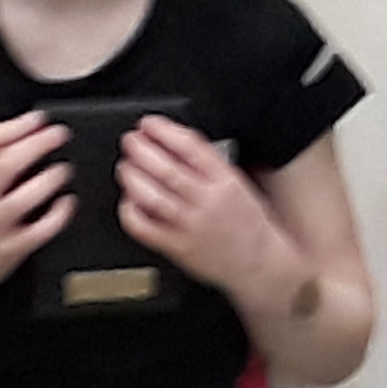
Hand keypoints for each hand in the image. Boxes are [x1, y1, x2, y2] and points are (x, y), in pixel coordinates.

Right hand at [0, 112, 73, 306]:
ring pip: (22, 199)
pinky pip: (37, 232)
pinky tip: (67, 203)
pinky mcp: (7, 252)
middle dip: (36, 144)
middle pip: (5, 165)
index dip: (13, 126)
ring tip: (64, 169)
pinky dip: (57, 215)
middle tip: (59, 135)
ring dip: (49, 179)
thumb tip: (20, 135)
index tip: (37, 118)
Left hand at [119, 117, 307, 315]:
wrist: (261, 264)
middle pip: (167, 169)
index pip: (190, 147)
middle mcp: (208, 201)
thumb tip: (176, 141)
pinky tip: (128, 201)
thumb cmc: (250, 224)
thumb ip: (212, 165)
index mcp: (226, 181)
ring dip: (133, 178)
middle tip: (130, 141)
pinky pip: (146, 228)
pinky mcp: (178, 247)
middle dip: (141, 150)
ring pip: (153, 196)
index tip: (148, 124)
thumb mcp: (241, 184)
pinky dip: (131, 212)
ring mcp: (191, 225)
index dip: (164, 131)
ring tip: (125, 167)